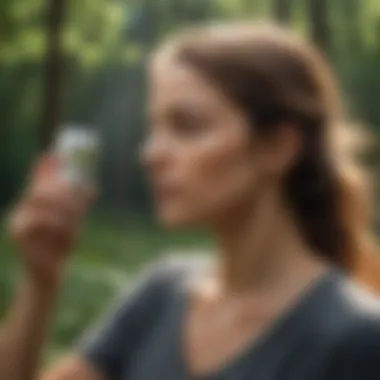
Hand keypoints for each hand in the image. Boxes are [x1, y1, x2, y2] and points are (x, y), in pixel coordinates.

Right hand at [8, 155, 96, 287]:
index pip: (38, 181)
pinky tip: (67, 237)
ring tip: (75, 226)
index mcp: (35, 205)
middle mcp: (23, 209)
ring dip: (64, 211)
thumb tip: (92, 186)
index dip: (45, 168)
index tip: (54, 154)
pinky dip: (57, 226)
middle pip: (41, 189)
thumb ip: (78, 205)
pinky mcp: (17, 233)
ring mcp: (18, 220)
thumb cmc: (59, 246)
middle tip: (81, 201)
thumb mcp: (72, 222)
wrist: (49, 273)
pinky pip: (39, 220)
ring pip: (41, 201)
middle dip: (64, 193)